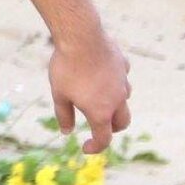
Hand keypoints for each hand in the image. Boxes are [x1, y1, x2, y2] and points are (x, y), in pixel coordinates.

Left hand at [48, 33, 131, 153]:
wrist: (81, 36)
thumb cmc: (67, 68)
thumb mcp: (59, 94)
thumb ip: (64, 115)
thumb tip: (66, 132)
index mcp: (101, 112)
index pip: (104, 138)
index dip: (95, 147)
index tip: (85, 148)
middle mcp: (117, 100)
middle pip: (122, 122)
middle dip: (111, 128)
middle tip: (97, 125)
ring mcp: (123, 81)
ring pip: (124, 99)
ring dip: (114, 104)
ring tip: (97, 97)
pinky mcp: (123, 65)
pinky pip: (121, 77)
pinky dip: (114, 81)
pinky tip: (101, 73)